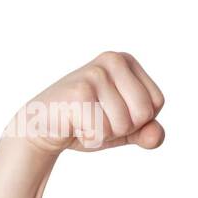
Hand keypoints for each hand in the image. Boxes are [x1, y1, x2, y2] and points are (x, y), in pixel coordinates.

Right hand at [2, 51, 164, 153]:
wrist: (41, 127)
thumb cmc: (86, 123)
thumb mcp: (125, 129)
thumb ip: (148, 132)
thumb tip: (156, 137)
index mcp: (126, 61)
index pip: (156, 103)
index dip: (137, 120)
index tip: (111, 112)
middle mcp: (113, 60)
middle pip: (144, 113)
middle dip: (123, 128)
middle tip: (96, 118)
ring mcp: (95, 74)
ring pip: (124, 124)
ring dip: (104, 134)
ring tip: (83, 120)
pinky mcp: (78, 92)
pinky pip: (103, 131)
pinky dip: (90, 138)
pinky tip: (74, 125)